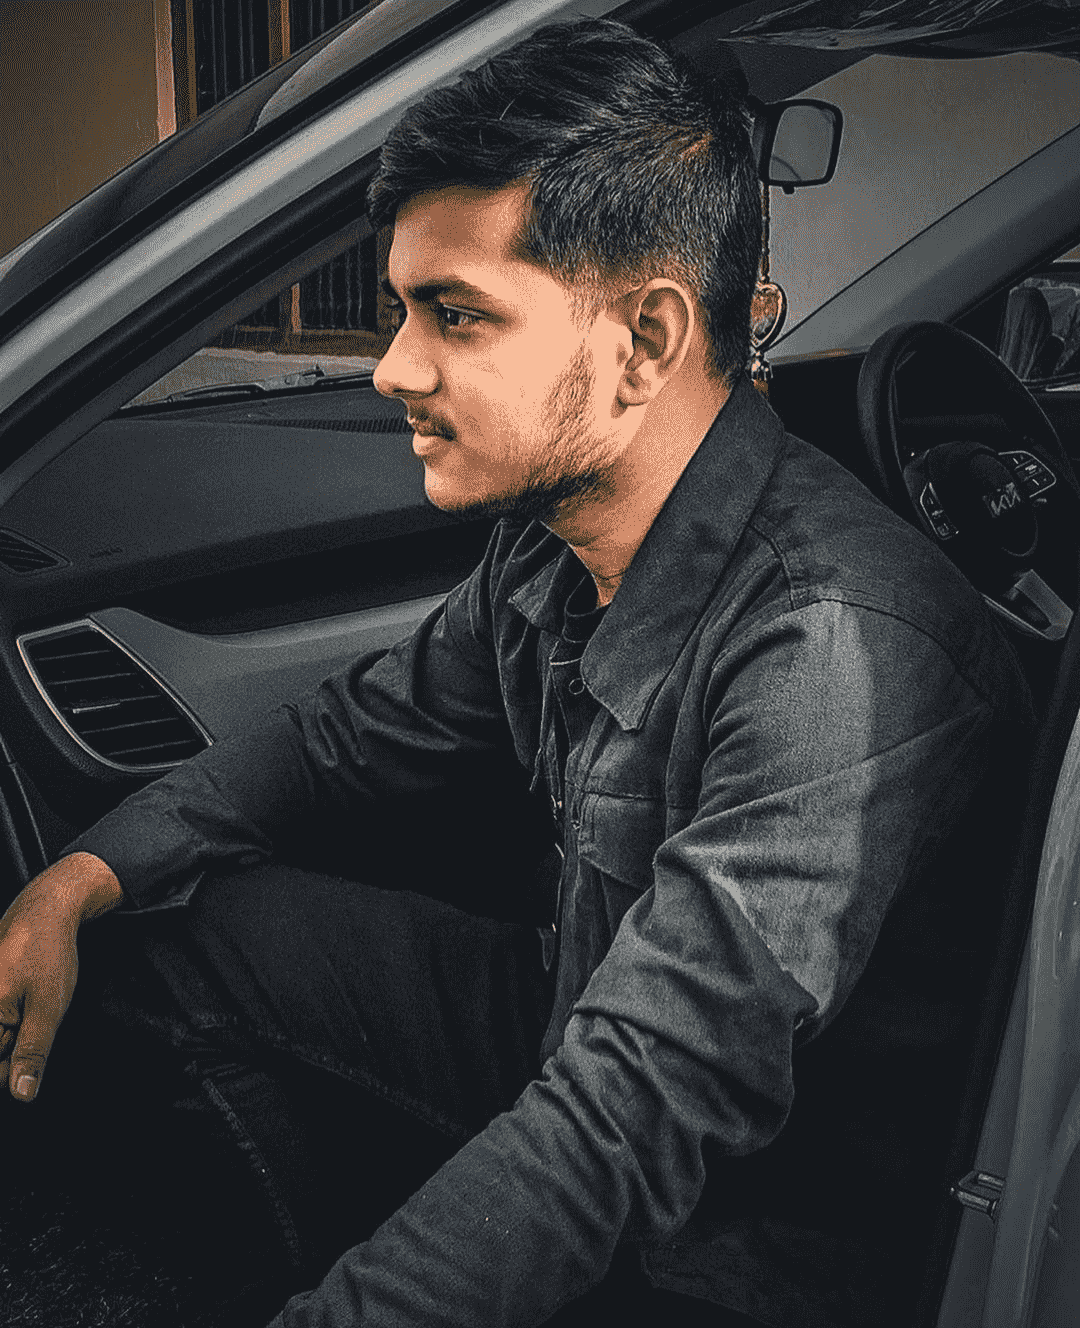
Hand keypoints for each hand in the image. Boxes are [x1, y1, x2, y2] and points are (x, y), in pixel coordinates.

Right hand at [0, 852, 122, 1101]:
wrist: (46, 908)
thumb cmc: (47, 954)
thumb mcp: (47, 1007)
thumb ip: (31, 1053)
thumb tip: (21, 1096)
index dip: (13, 1069)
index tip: (27, 1048)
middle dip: (11, 1047)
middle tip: (30, 1012)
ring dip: (11, 1032)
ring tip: (27, 998)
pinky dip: (9, 1016)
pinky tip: (21, 994)